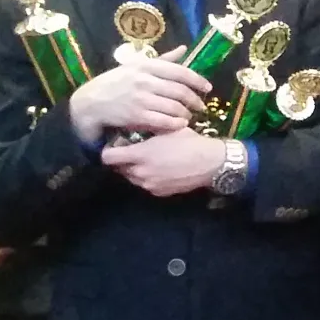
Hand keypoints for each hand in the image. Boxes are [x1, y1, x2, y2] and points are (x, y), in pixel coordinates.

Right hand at [68, 50, 208, 143]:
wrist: (91, 102)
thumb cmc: (115, 83)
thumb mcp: (136, 66)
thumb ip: (162, 60)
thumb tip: (184, 49)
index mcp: (146, 66)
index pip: (179, 71)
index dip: (197, 80)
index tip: (207, 88)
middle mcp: (144, 80)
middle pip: (180, 91)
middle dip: (194, 100)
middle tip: (201, 106)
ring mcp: (140, 98)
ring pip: (174, 107)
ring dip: (186, 113)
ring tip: (189, 116)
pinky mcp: (136, 116)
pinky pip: (164, 121)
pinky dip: (176, 123)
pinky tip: (180, 124)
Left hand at [101, 128, 229, 196]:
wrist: (212, 162)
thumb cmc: (190, 141)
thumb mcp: (167, 129)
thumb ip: (146, 130)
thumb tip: (132, 126)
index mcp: (140, 154)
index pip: (108, 157)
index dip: (109, 150)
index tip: (117, 144)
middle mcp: (141, 173)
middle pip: (118, 169)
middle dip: (122, 160)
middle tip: (133, 149)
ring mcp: (150, 185)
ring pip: (131, 177)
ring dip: (134, 169)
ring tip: (148, 159)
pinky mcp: (159, 193)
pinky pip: (145, 184)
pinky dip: (147, 177)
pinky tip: (160, 168)